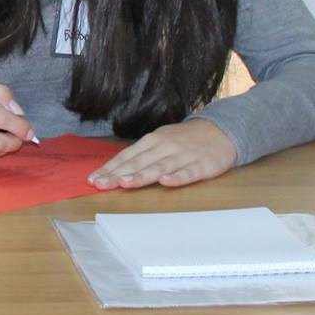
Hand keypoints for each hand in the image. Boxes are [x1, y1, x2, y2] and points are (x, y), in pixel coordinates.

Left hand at [88, 120, 236, 189]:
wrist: (222, 130)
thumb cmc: (185, 140)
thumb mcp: (160, 141)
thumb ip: (141, 155)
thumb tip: (114, 169)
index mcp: (152, 141)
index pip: (127, 156)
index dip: (110, 168)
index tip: (93, 179)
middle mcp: (165, 146)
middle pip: (138, 162)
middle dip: (118, 174)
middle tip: (100, 184)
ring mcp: (184, 155)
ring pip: (159, 166)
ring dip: (141, 175)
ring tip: (125, 183)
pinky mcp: (202, 165)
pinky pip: (188, 172)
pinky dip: (177, 177)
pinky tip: (165, 182)